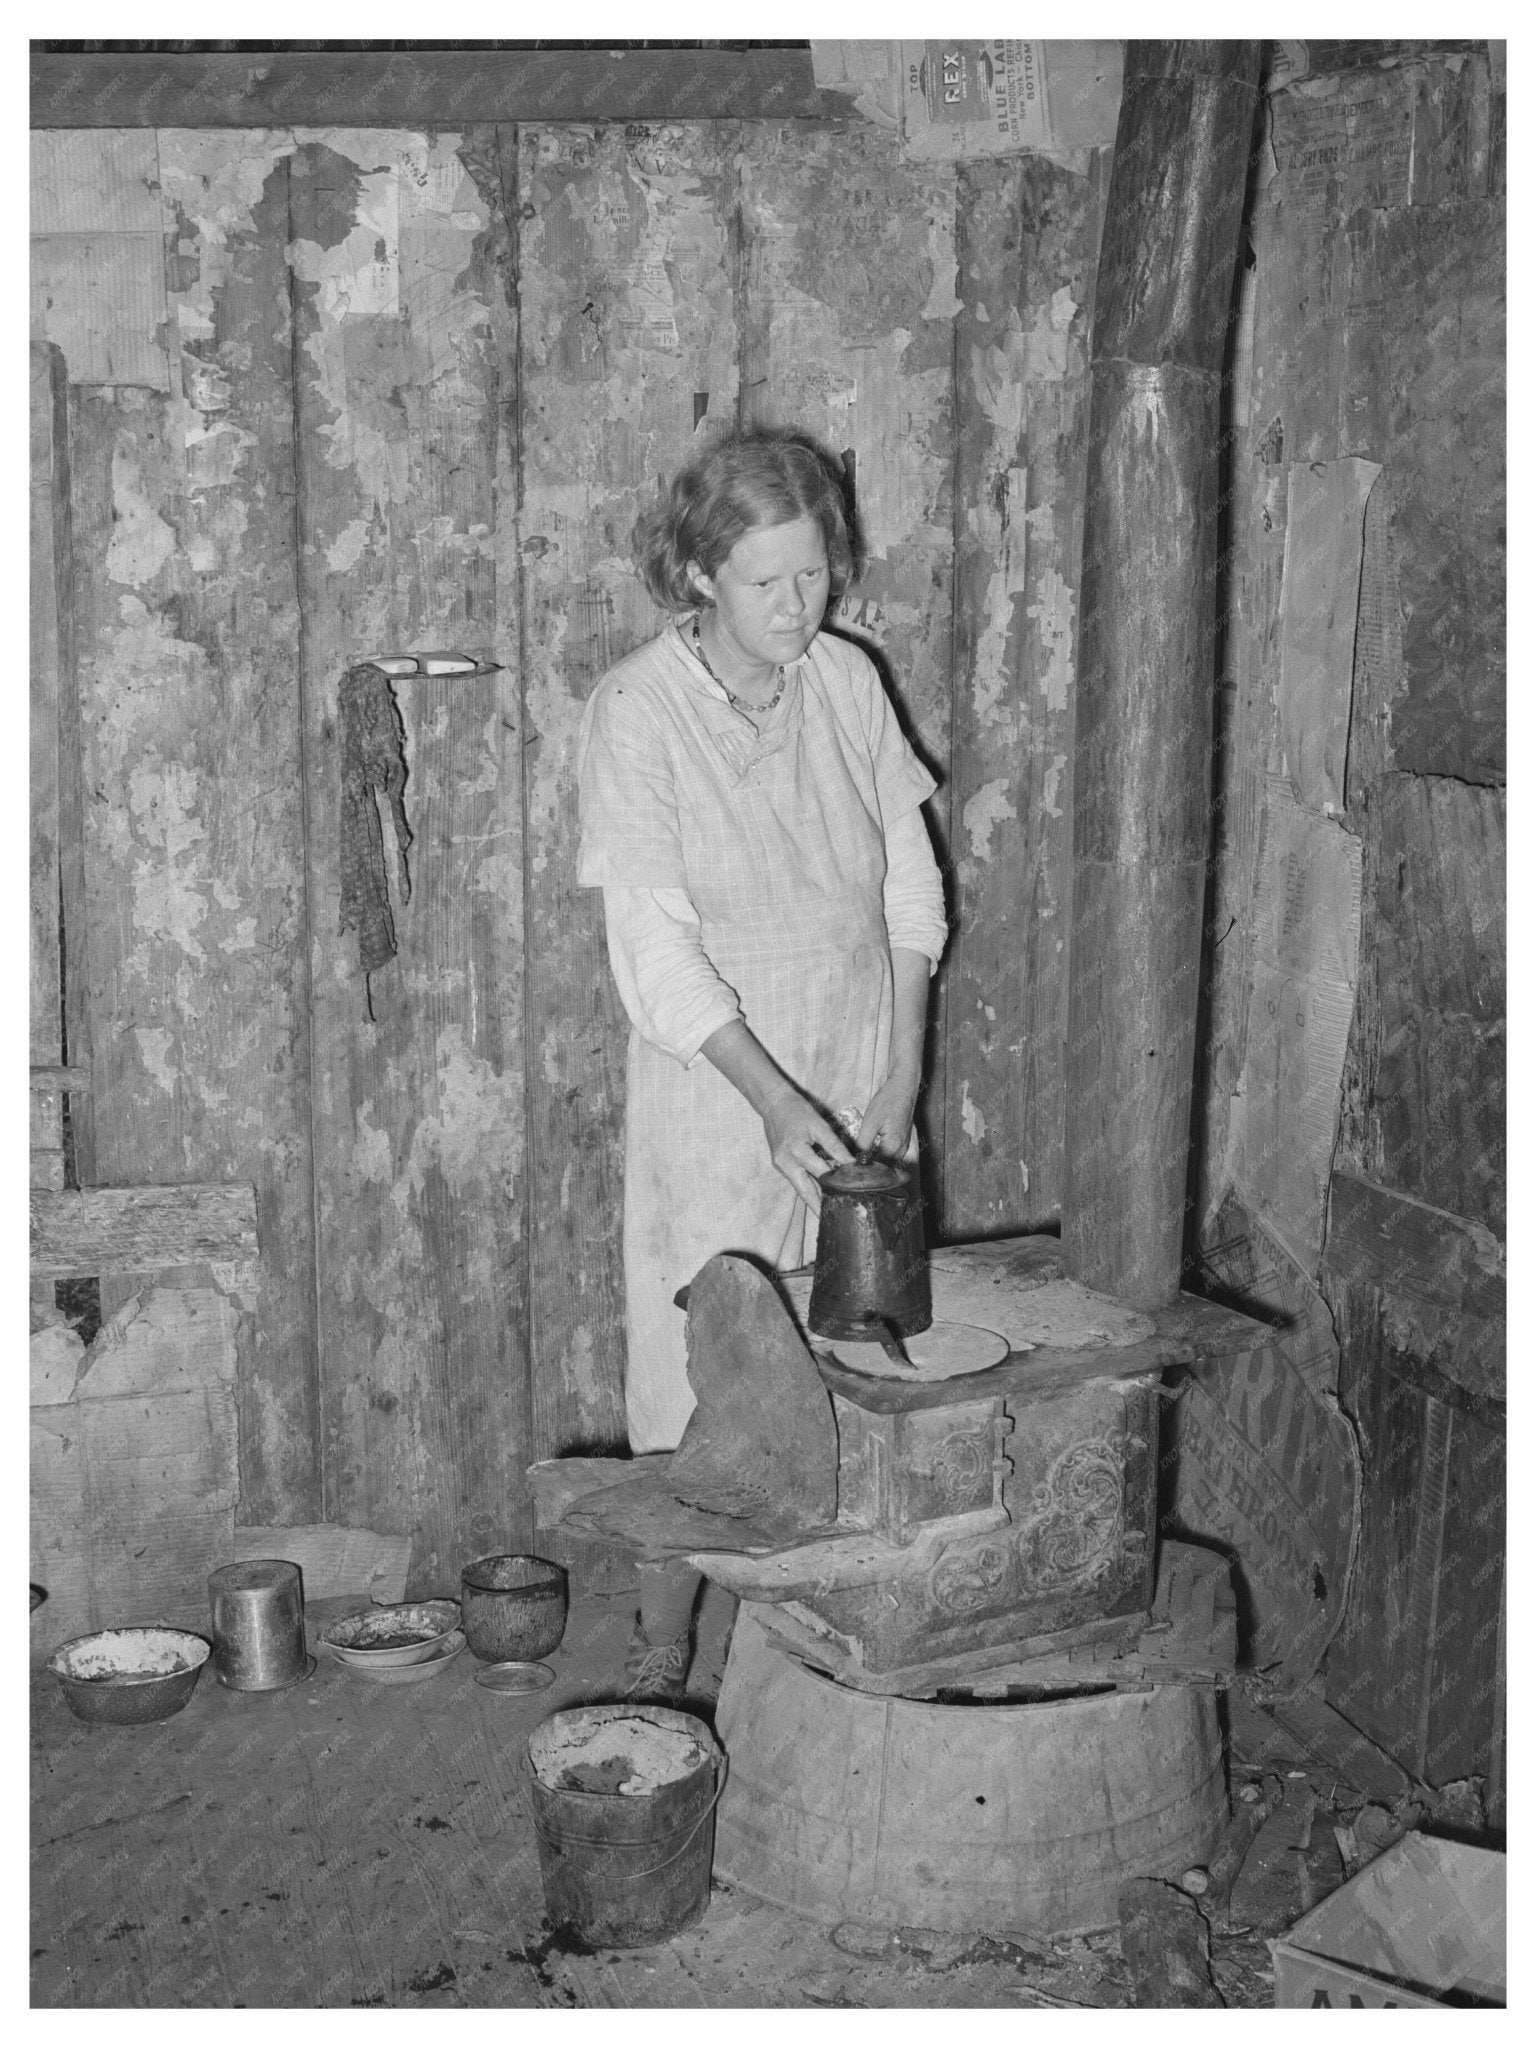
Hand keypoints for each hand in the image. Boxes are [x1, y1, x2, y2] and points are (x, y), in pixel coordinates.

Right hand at [761, 1089, 852, 1210]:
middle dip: (818, 1206)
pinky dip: (807, 1186)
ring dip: (813, 1198)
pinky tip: (819, 1193)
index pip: (821, 1172)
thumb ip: (834, 1146)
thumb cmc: (797, 1111)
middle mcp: (786, 1162)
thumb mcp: (819, 1125)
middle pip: (805, 1191)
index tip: (850, 1193)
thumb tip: (850, 1162)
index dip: (837, 1182)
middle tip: (832, 1219)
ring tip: (828, 1210)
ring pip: (800, 1187)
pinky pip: (796, 1179)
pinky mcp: (779, 1165)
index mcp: (796, 1151)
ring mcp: (780, 1165)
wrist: (773, 1103)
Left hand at [856, 1068, 920, 1161]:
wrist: (903, 1087)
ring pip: (887, 1162)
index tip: (850, 1168)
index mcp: (893, 1147)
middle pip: (883, 1167)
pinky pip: (891, 1154)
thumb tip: (856, 1159)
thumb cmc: (888, 1101)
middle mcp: (901, 1150)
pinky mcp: (902, 1140)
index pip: (876, 1168)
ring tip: (859, 1158)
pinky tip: (870, 1150)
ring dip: (875, 1162)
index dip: (863, 1170)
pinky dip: (880, 1155)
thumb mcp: (870, 1122)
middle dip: (868, 1167)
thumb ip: (863, 1144)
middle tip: (852, 1164)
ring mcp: (904, 1145)